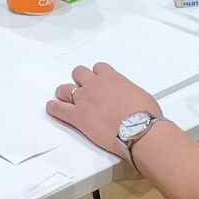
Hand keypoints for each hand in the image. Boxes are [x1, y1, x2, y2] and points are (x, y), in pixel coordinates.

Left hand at [45, 64, 162, 158]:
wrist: (139, 130)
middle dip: (81, 80)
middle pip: (79, 73)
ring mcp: (84, 99)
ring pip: (65, 88)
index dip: (98, 75)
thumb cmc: (146, 116)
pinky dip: (54, 108)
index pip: (98, 68)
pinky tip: (52, 108)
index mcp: (112, 78)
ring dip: (65, 93)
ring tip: (65, 98)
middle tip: (84, 90)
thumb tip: (131, 101)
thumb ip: (129, 94)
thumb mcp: (141, 96)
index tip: (100, 81)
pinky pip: (59, 109)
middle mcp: (95, 85)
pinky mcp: (78, 116)